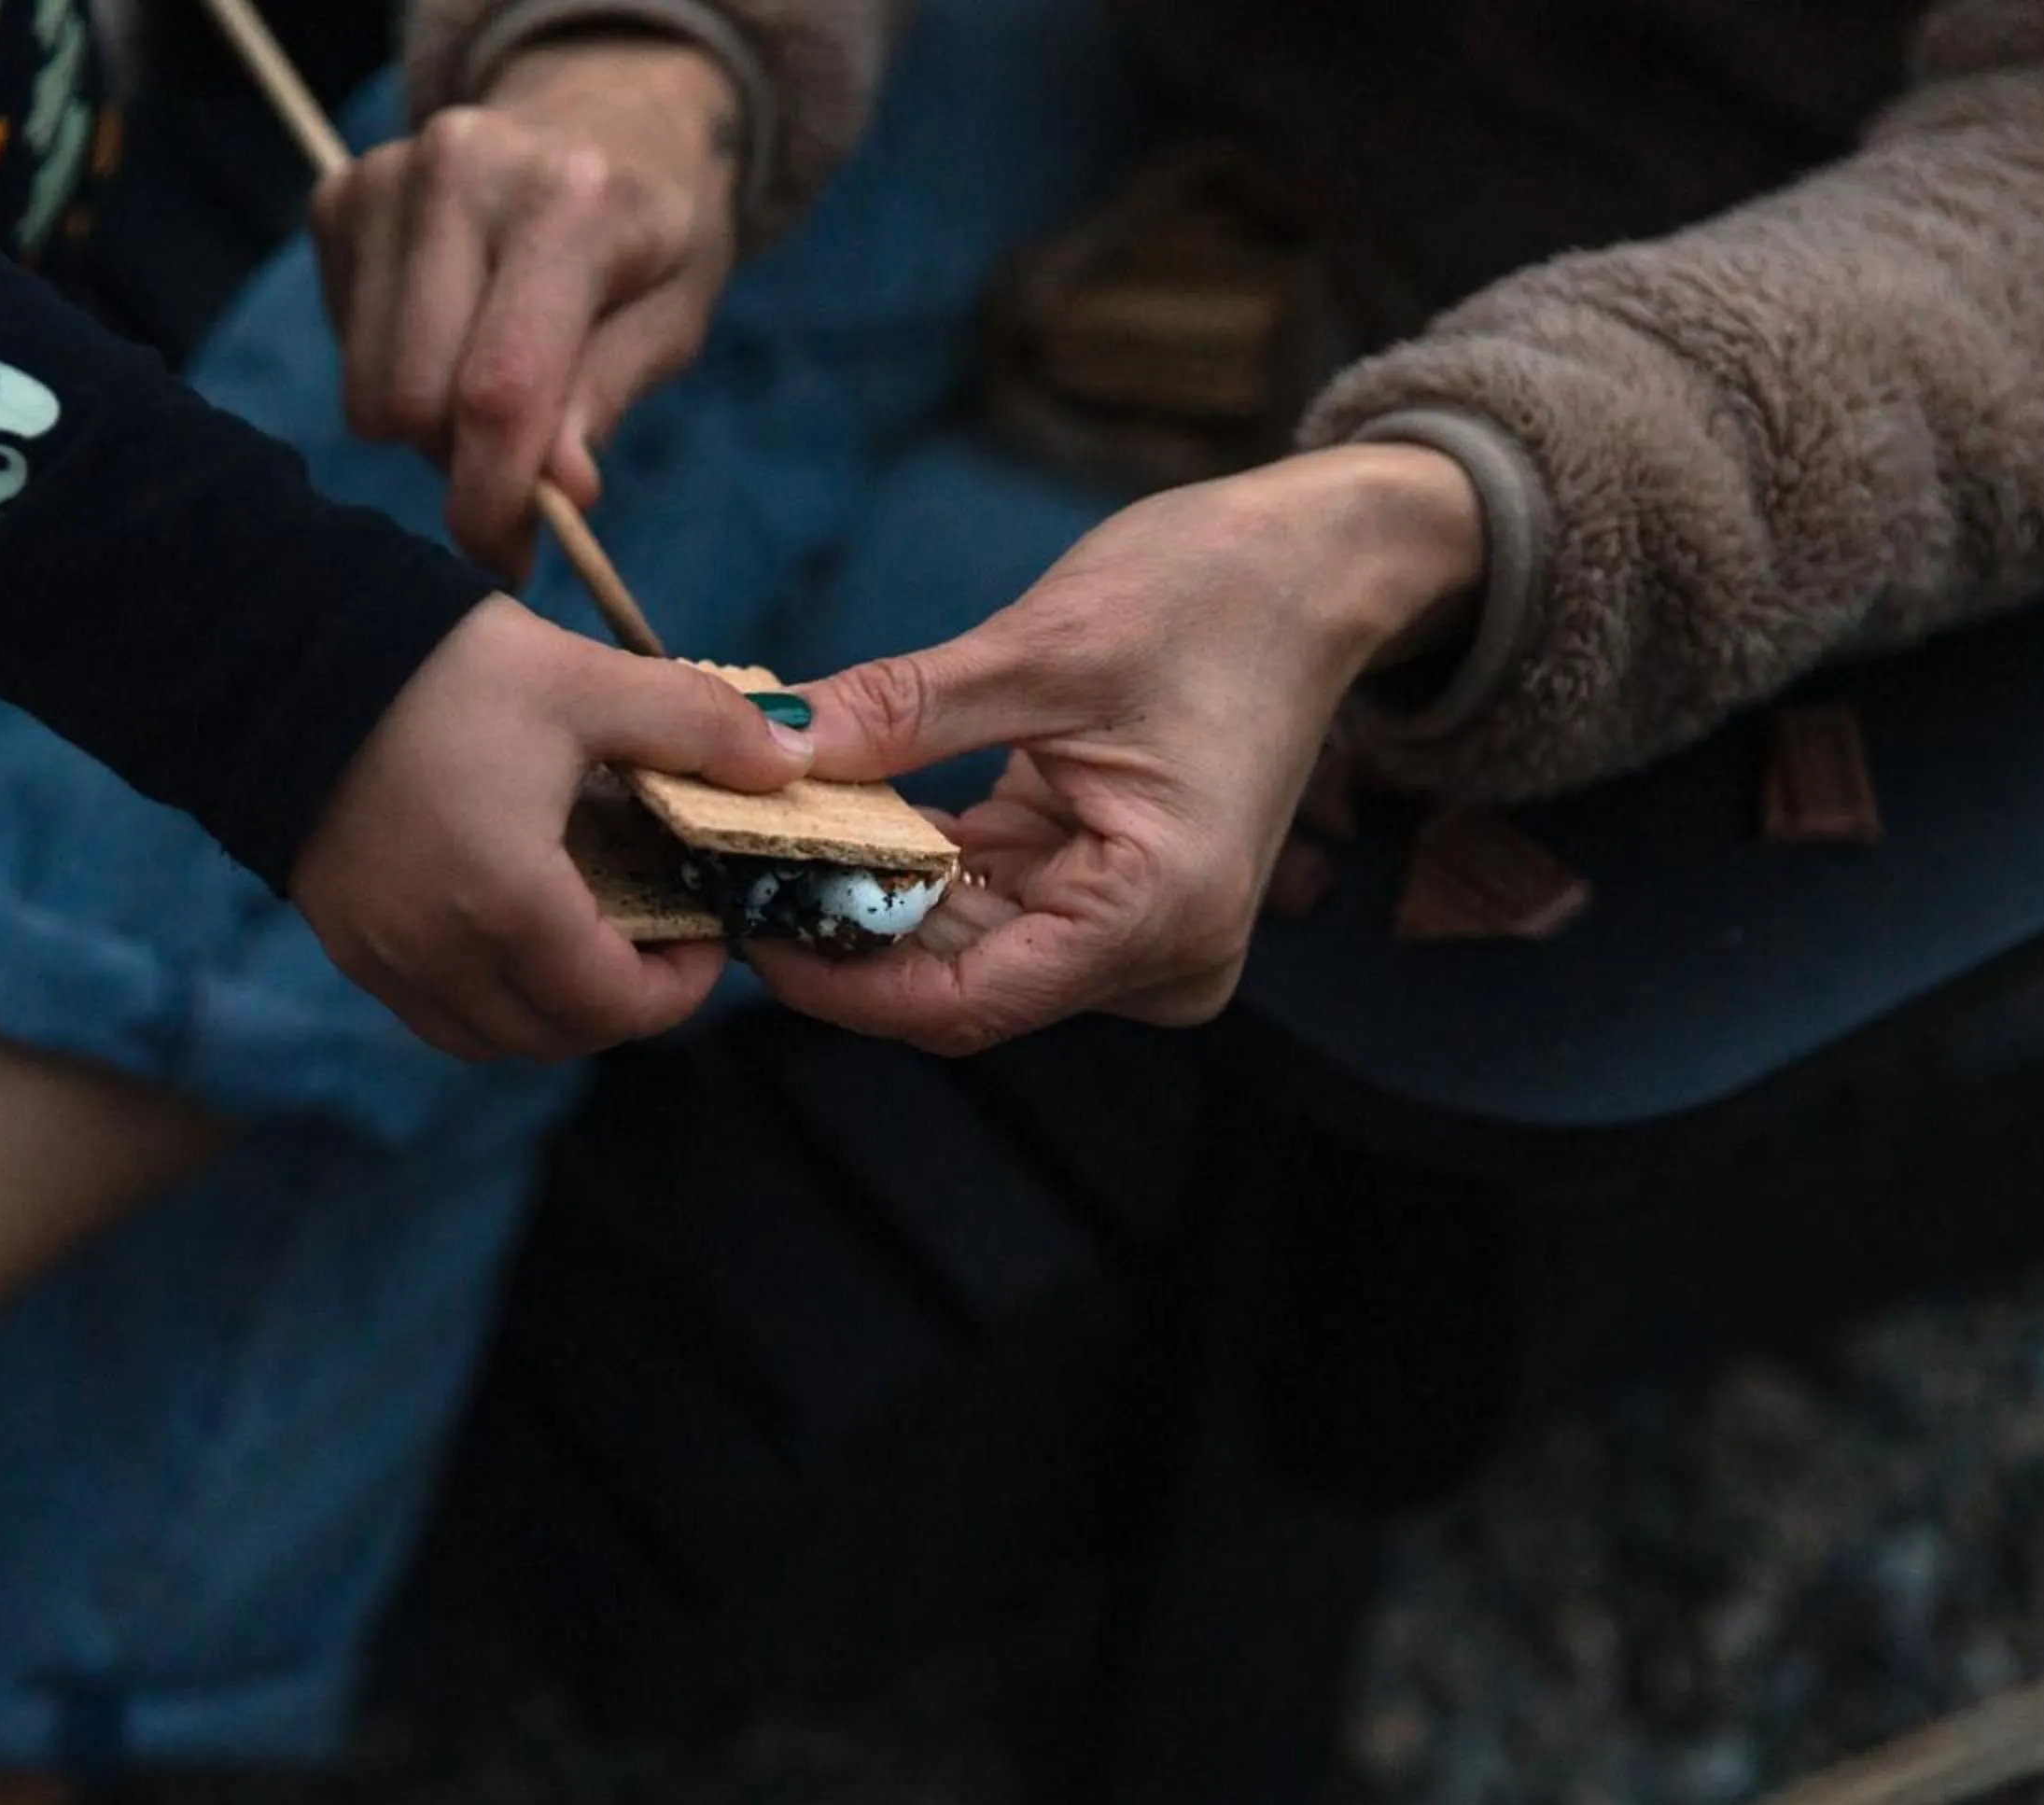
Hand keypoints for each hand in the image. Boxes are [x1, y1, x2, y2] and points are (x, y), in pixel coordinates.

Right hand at [291, 594, 812, 1060]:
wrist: (276, 651)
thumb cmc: (439, 667)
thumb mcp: (586, 683)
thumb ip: (700, 727)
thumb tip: (793, 761)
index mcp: (507, 905)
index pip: (615, 1008)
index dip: (680, 986)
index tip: (707, 928)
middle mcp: (439, 955)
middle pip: (558, 1036)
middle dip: (624, 1001)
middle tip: (662, 931)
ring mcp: (382, 957)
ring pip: (492, 1037)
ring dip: (555, 1006)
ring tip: (590, 929)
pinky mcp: (345, 940)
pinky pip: (434, 1012)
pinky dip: (489, 994)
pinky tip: (514, 923)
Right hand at [313, 37, 743, 575]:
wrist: (605, 115)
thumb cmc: (652, 236)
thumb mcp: (674, 315)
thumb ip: (608, 396)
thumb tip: (556, 492)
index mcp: (567, 202)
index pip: (499, 389)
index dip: (493, 499)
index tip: (507, 559)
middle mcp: (462, 172)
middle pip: (413, 401)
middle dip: (463, 462)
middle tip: (520, 463)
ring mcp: (387, 176)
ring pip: (368, 389)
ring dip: (426, 426)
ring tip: (491, 390)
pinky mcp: (340, 196)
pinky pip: (344, 351)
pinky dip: (395, 370)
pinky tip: (451, 333)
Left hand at [751, 444, 1486, 1054]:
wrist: (1324, 564)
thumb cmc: (1220, 592)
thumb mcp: (1046, 645)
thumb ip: (903, 713)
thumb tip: (767, 745)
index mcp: (1158, 912)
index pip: (961, 1000)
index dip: (837, 979)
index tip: (737, 925)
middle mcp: (1157, 952)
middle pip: (954, 978)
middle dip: (836, 921)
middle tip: (718, 859)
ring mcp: (1136, 931)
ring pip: (960, 944)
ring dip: (865, 891)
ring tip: (758, 829)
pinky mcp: (1112, 893)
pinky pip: (989, 900)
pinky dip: (914, 862)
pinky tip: (832, 813)